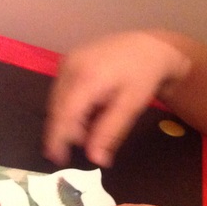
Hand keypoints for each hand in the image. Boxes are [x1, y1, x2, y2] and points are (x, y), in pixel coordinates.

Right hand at [43, 31, 189, 166]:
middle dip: (66, 130)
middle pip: (57, 108)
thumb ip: (110, 132)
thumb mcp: (131, 106)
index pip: (64, 113)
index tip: (58, 158)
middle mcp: (70, 66)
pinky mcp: (66, 61)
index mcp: (87, 77)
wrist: (150, 45)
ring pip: (56, 100)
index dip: (57, 137)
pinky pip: (60, 90)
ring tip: (90, 124)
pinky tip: (88, 109)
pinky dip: (69, 105)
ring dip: (68, 118)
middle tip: (85, 142)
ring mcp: (66, 62)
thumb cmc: (144, 76)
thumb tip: (95, 160)